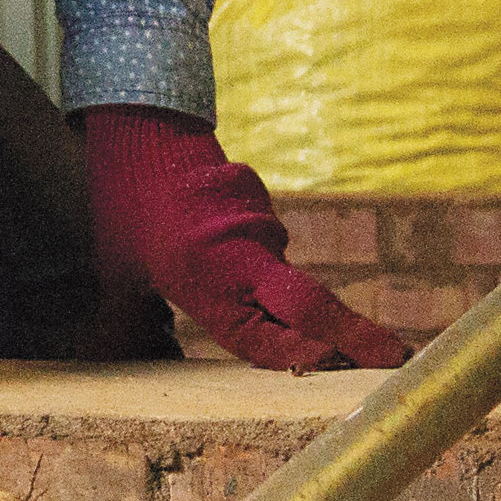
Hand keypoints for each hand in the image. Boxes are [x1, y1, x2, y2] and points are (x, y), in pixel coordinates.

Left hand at [83, 108, 413, 374]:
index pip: (263, 337)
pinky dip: (274, 277)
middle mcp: (245, 255)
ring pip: (291, 281)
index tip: (329, 368)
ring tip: (331, 327)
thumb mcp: (114, 273)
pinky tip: (261, 278)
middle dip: (353, 336)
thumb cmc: (118, 209)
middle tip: (394, 360)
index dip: (296, 357)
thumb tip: (107, 358)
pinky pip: (274, 253)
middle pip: (310, 303)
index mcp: (207, 277)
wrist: (142, 132)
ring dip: (302, 311)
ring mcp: (262, 229)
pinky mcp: (264, 209)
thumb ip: (124, 323)